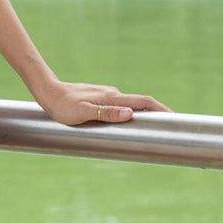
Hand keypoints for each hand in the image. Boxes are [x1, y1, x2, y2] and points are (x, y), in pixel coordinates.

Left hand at [34, 81, 170, 126]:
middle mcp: (112, 94)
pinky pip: (119, 107)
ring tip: (151, 129)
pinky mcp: (99, 98)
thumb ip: (106, 113)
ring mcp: (106, 95)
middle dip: (156, 113)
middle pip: (140, 104)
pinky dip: (128, 114)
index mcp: (112, 97)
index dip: (160, 109)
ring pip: (129, 106)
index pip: (143, 102)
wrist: (48, 93)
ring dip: (142, 115)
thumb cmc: (63, 106)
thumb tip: (131, 114)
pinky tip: (127, 123)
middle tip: (168, 127)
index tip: (174, 117)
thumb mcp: (83, 113)